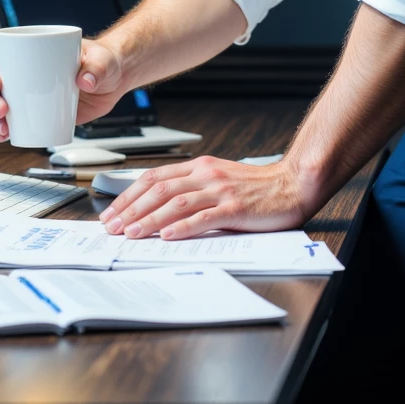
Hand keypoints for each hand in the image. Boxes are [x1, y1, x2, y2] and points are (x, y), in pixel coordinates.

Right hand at [0, 38, 125, 139]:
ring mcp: (18, 94)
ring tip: (3, 128)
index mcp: (22, 50)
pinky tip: (2, 135)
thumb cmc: (101, 61)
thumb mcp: (101, 59)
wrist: (111, 81)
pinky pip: (1, 122)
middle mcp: (14, 71)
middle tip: (3, 110)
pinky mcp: (26, 113)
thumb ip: (97, 66)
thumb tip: (85, 80)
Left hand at [99, 155, 313, 239]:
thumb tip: (158, 209)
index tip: (112, 212)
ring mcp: (220, 191)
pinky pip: (203, 217)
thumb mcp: (218, 179)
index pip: (154, 178)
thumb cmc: (256, 187)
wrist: (291, 184)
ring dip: (149, 219)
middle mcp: (206, 175)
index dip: (129, 195)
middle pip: (159, 190)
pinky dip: (182, 227)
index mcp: (199, 167)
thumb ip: (192, 189)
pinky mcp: (234, 209)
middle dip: (131, 209)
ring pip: (176, 203)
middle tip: (113, 226)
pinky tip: (167, 235)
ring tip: (131, 233)